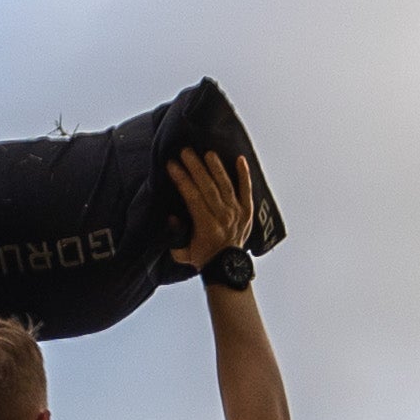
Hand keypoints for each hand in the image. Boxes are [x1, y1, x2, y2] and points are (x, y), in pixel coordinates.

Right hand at [164, 147, 255, 272]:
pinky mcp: (248, 212)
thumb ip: (175, 236)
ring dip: (216, 168)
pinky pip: (247, 190)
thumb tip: (171, 217)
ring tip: (207, 152)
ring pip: (226, 186)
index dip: (182, 179)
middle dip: (196, 167)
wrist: (228, 269)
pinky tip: (240, 159)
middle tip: (186, 151)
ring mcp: (237, 213)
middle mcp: (223, 218)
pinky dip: (245, 175)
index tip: (172, 165)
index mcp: (207, 227)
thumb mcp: (182, 253)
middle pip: (208, 187)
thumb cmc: (202, 258)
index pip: (193, 197)